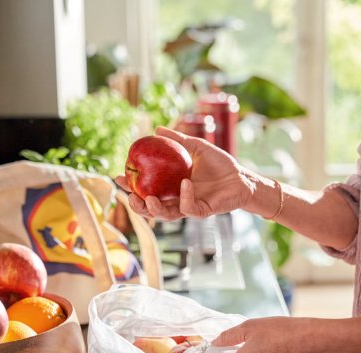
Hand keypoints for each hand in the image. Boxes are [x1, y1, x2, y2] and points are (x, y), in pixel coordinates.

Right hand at [114, 127, 255, 220]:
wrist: (242, 176)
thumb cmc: (219, 163)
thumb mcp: (196, 147)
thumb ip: (177, 140)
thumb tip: (156, 129)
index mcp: (171, 187)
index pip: (146, 189)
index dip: (131, 186)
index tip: (118, 176)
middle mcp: (177, 199)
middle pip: (151, 208)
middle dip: (137, 205)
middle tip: (129, 196)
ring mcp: (189, 206)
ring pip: (166, 215)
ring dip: (155, 209)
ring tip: (147, 199)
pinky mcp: (202, 211)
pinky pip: (189, 208)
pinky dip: (185, 197)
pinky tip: (184, 184)